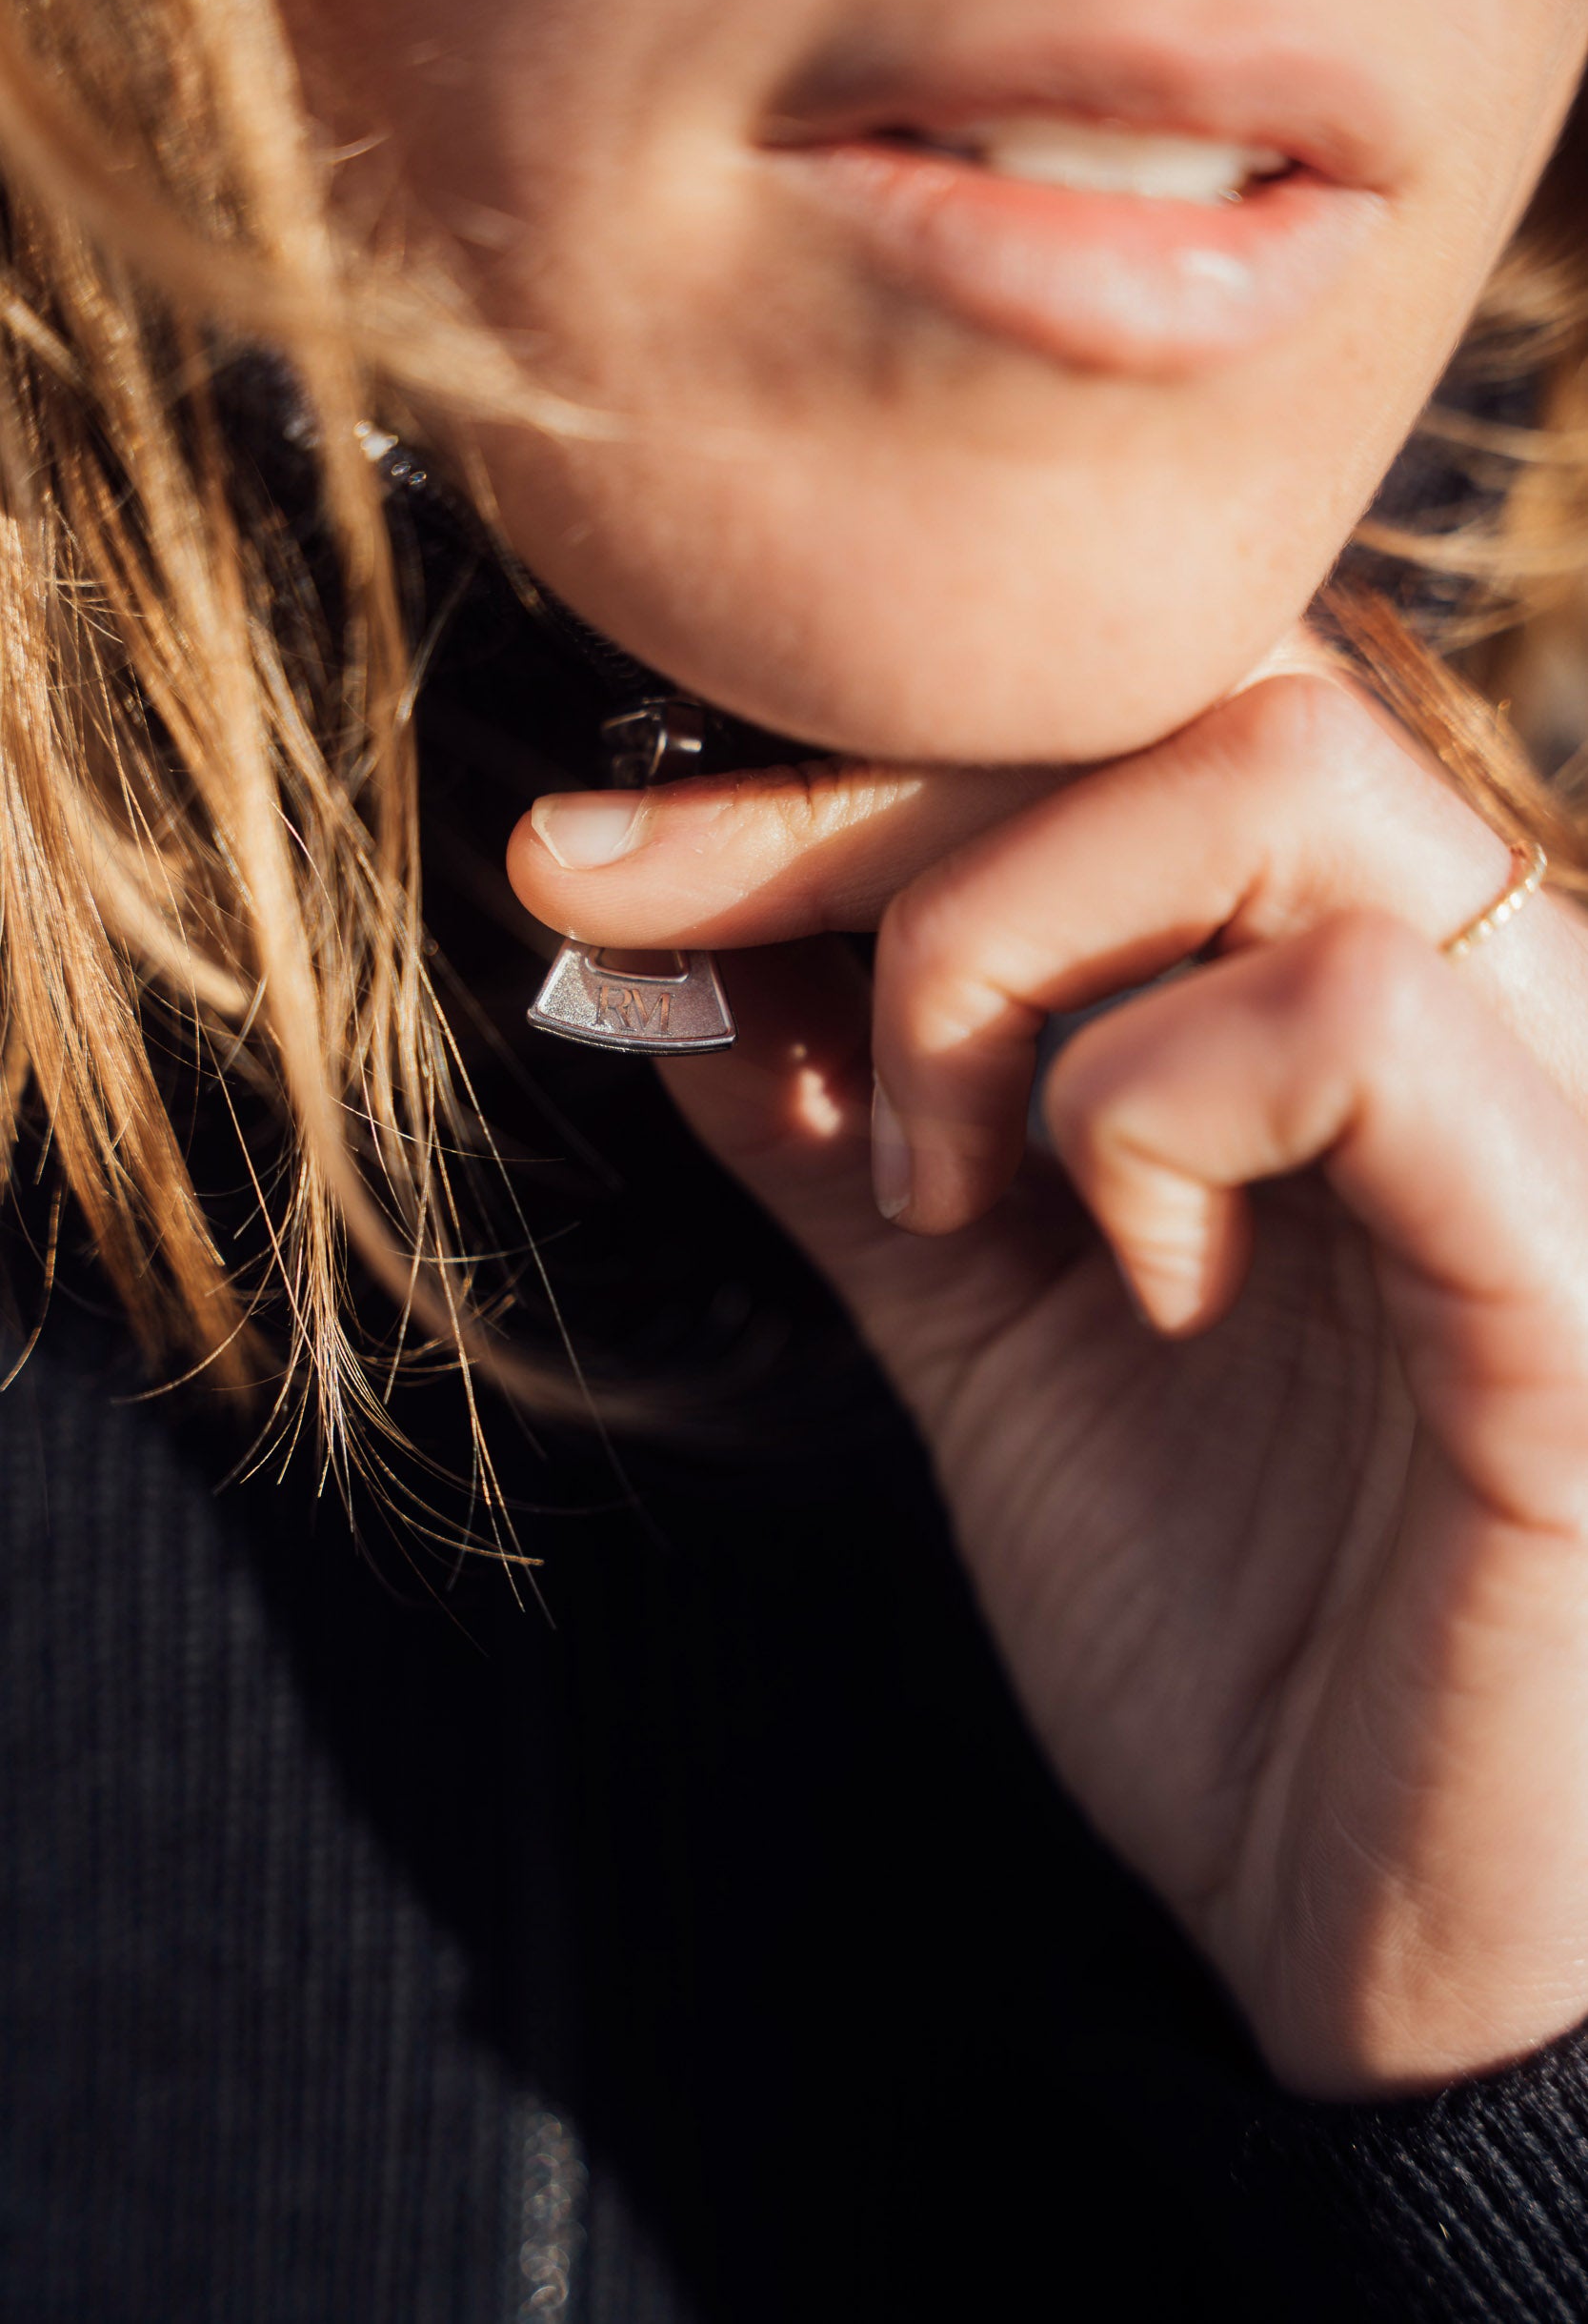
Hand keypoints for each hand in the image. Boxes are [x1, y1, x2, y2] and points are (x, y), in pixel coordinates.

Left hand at [508, 672, 1587, 2099]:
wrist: (1389, 1934)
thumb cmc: (1233, 1640)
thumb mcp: (994, 1343)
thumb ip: (865, 1146)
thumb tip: (678, 964)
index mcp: (1365, 1000)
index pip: (1129, 715)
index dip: (839, 756)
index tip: (591, 847)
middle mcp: (1496, 995)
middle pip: (1196, 684)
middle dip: (871, 810)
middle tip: (691, 964)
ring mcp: (1559, 1109)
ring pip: (1277, 780)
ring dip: (1002, 958)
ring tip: (953, 1189)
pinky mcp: (1578, 1272)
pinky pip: (1359, 1022)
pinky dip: (1151, 1108)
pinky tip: (1136, 1280)